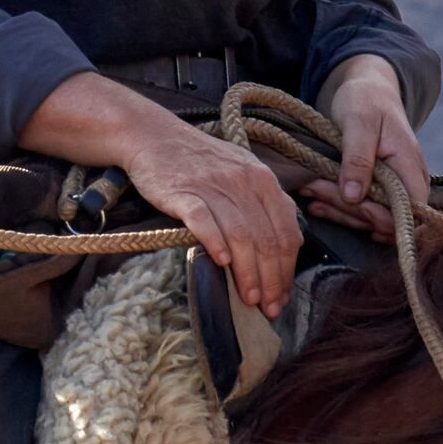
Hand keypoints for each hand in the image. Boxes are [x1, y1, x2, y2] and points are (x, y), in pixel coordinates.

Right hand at [26, 69, 304, 314]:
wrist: (155, 136)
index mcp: (263, 180)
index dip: (287, 269)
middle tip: (268, 306)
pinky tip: (221, 264)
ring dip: (248, 272)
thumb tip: (285, 246)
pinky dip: (216, 243)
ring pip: (241, 235)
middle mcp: (244, 181)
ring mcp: (214, 186)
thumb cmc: (200, 161)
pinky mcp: (184, 192)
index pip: (286, 232)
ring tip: (249, 297)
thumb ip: (265, 203)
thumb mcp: (242, 172)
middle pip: (266, 238)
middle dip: (271, 279)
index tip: (282, 296)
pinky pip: (204, 221)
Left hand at [306, 56, 431, 233]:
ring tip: (307, 189)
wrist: (367, 90)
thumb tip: (354, 196)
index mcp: (410, 166)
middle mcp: (407, 183)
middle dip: (347, 209)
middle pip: (384, 218)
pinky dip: (336, 207)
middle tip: (311, 187)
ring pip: (368, 218)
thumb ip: (358, 159)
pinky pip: (359, 210)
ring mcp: (393, 190)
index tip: (350, 201)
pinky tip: (315, 201)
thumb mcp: (359, 122)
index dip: (382, 217)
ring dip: (337, 209)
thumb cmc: (366, 99)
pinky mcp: (377, 191)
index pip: (408, 210)